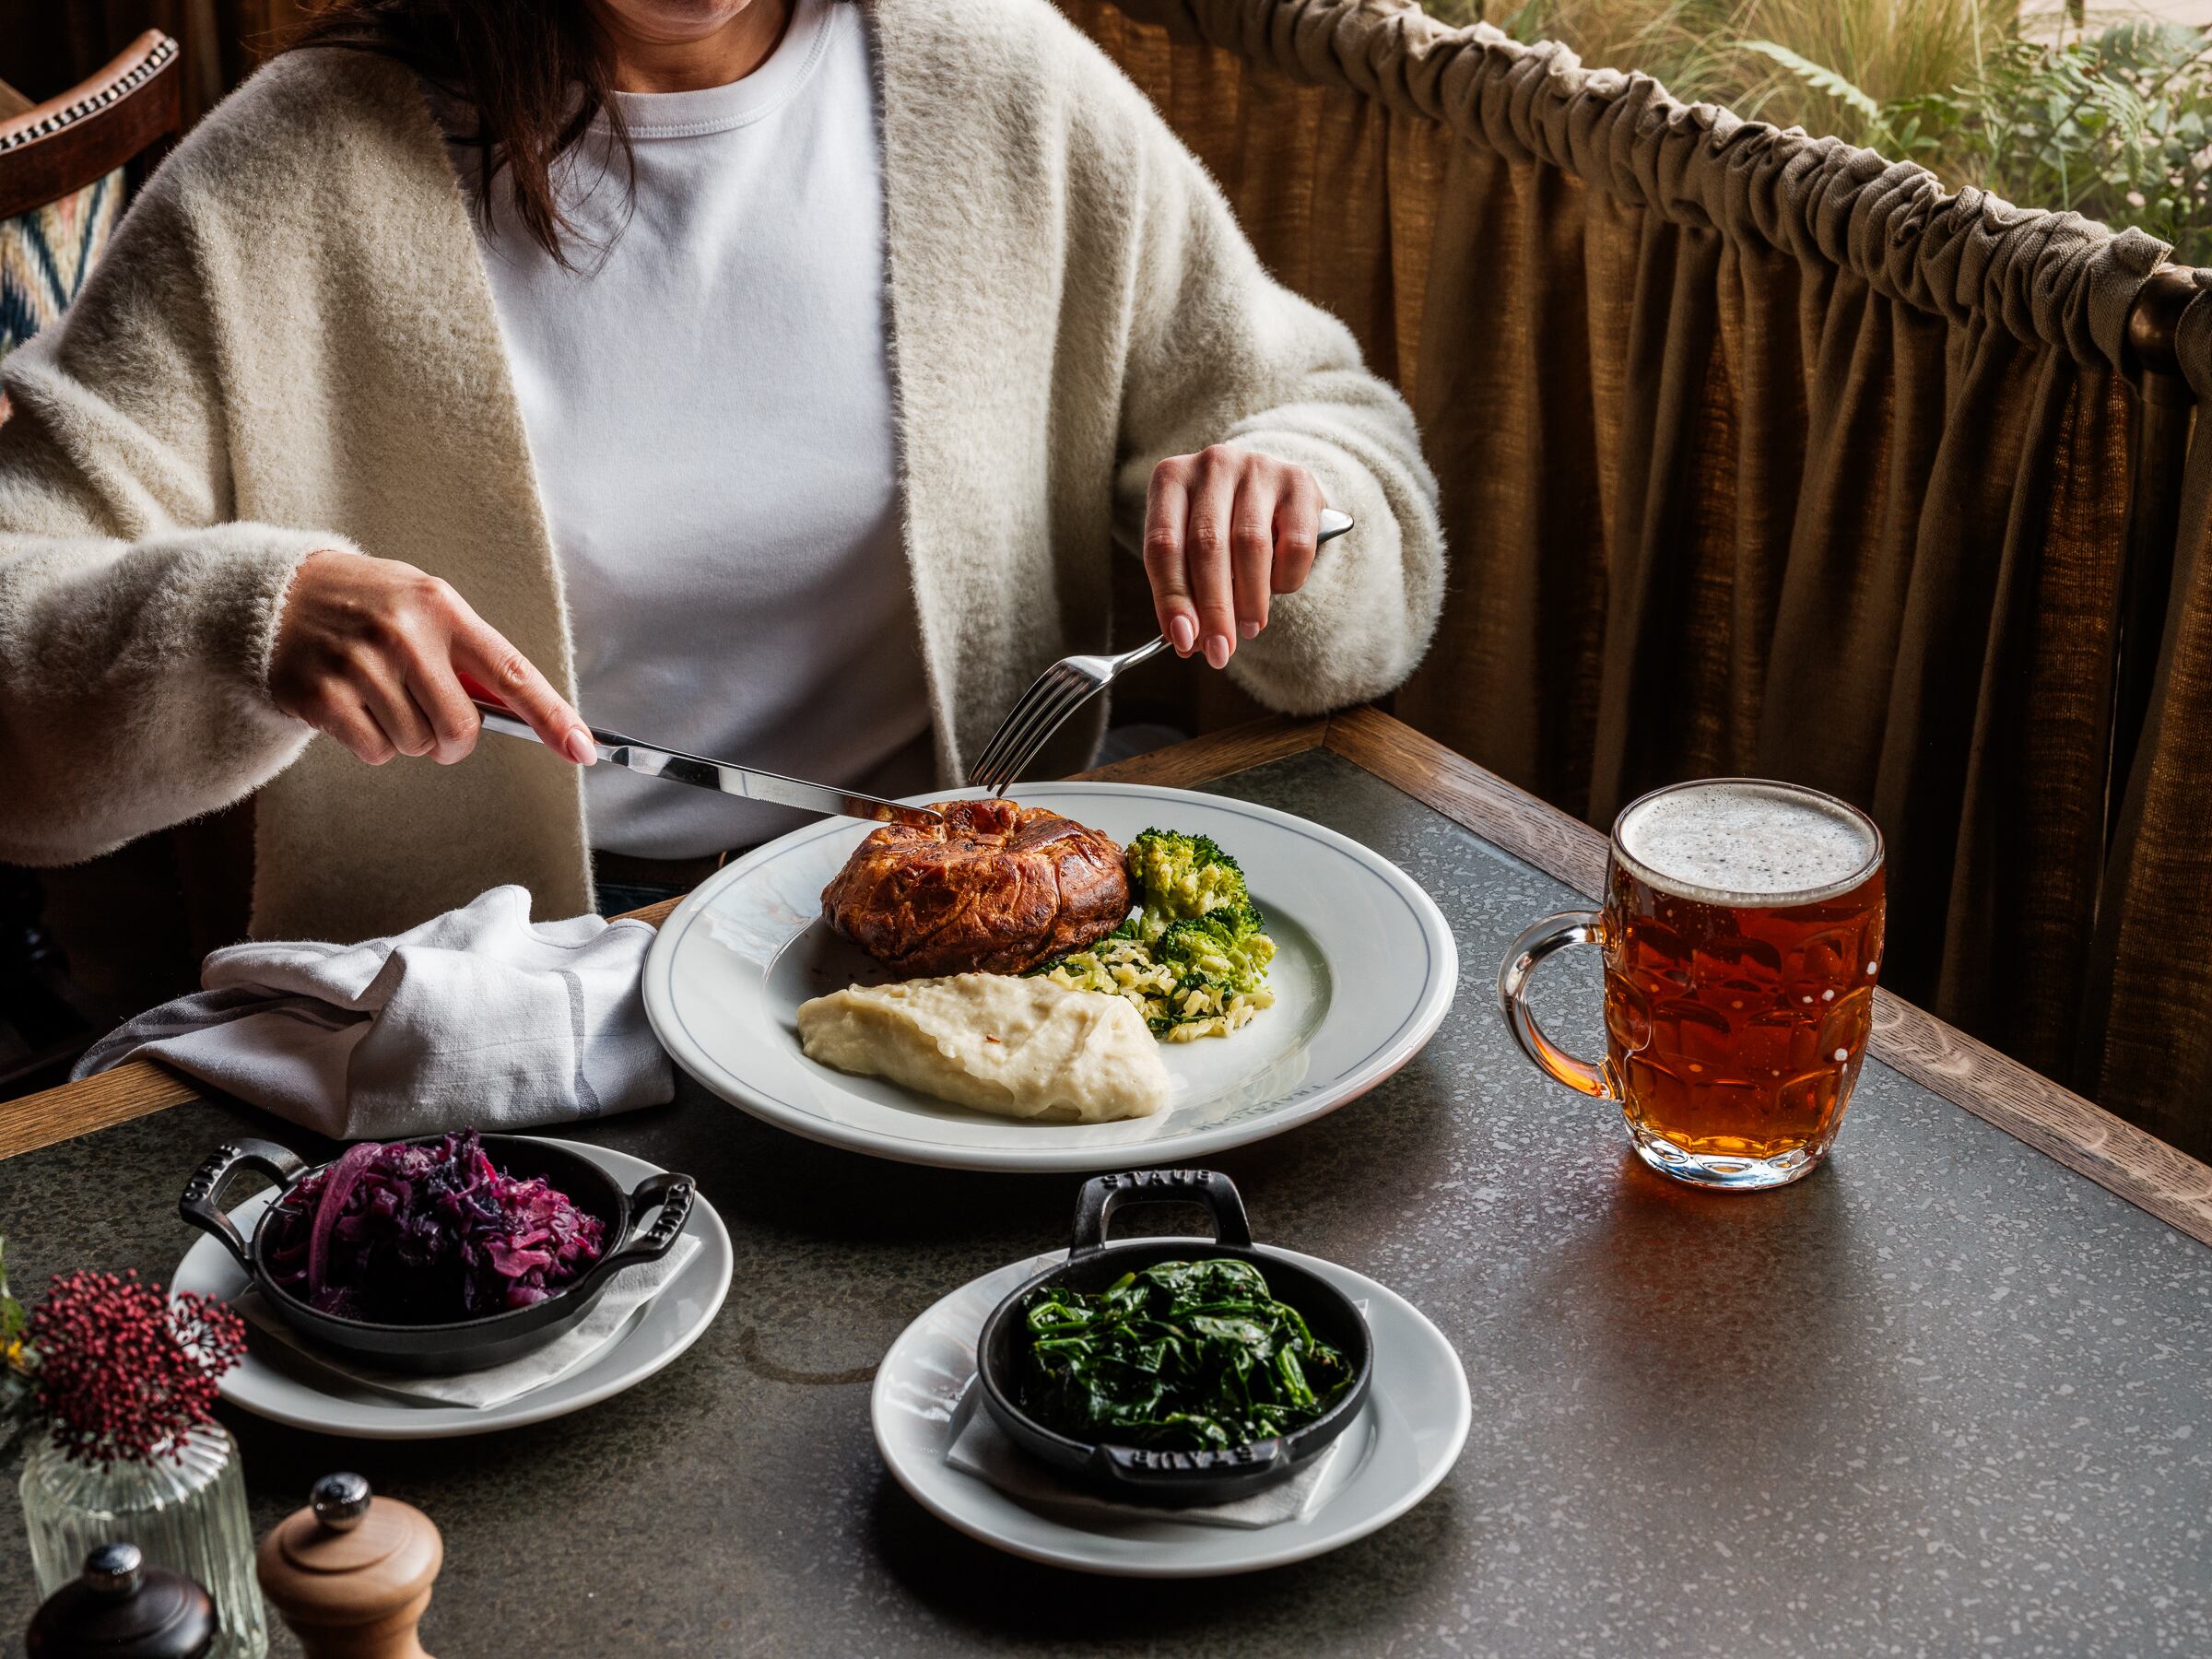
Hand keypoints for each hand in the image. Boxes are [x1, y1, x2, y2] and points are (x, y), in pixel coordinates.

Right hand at [269, 550, 594, 767]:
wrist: (278, 592)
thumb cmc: (367, 604)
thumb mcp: (422, 603)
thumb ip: (466, 652)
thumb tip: (518, 714)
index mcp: (441, 608)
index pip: (510, 672)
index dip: (551, 716)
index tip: (583, 749)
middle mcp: (404, 634)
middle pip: (460, 727)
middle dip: (453, 740)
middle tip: (431, 719)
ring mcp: (360, 664)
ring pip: (417, 744)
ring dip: (407, 738)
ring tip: (380, 696)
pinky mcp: (323, 694)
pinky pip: (375, 752)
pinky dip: (373, 745)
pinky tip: (353, 709)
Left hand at [1143, 445, 1322, 668]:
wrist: (1268, 488)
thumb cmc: (1219, 525)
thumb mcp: (1189, 549)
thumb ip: (1184, 588)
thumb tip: (1188, 641)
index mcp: (1170, 479)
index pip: (1163, 545)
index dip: (1172, 597)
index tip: (1183, 639)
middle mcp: (1212, 465)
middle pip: (1207, 546)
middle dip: (1214, 608)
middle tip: (1219, 651)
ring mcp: (1257, 468)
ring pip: (1251, 544)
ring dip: (1250, 599)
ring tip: (1248, 629)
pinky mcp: (1299, 481)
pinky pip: (1295, 542)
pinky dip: (1286, 577)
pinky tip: (1278, 591)